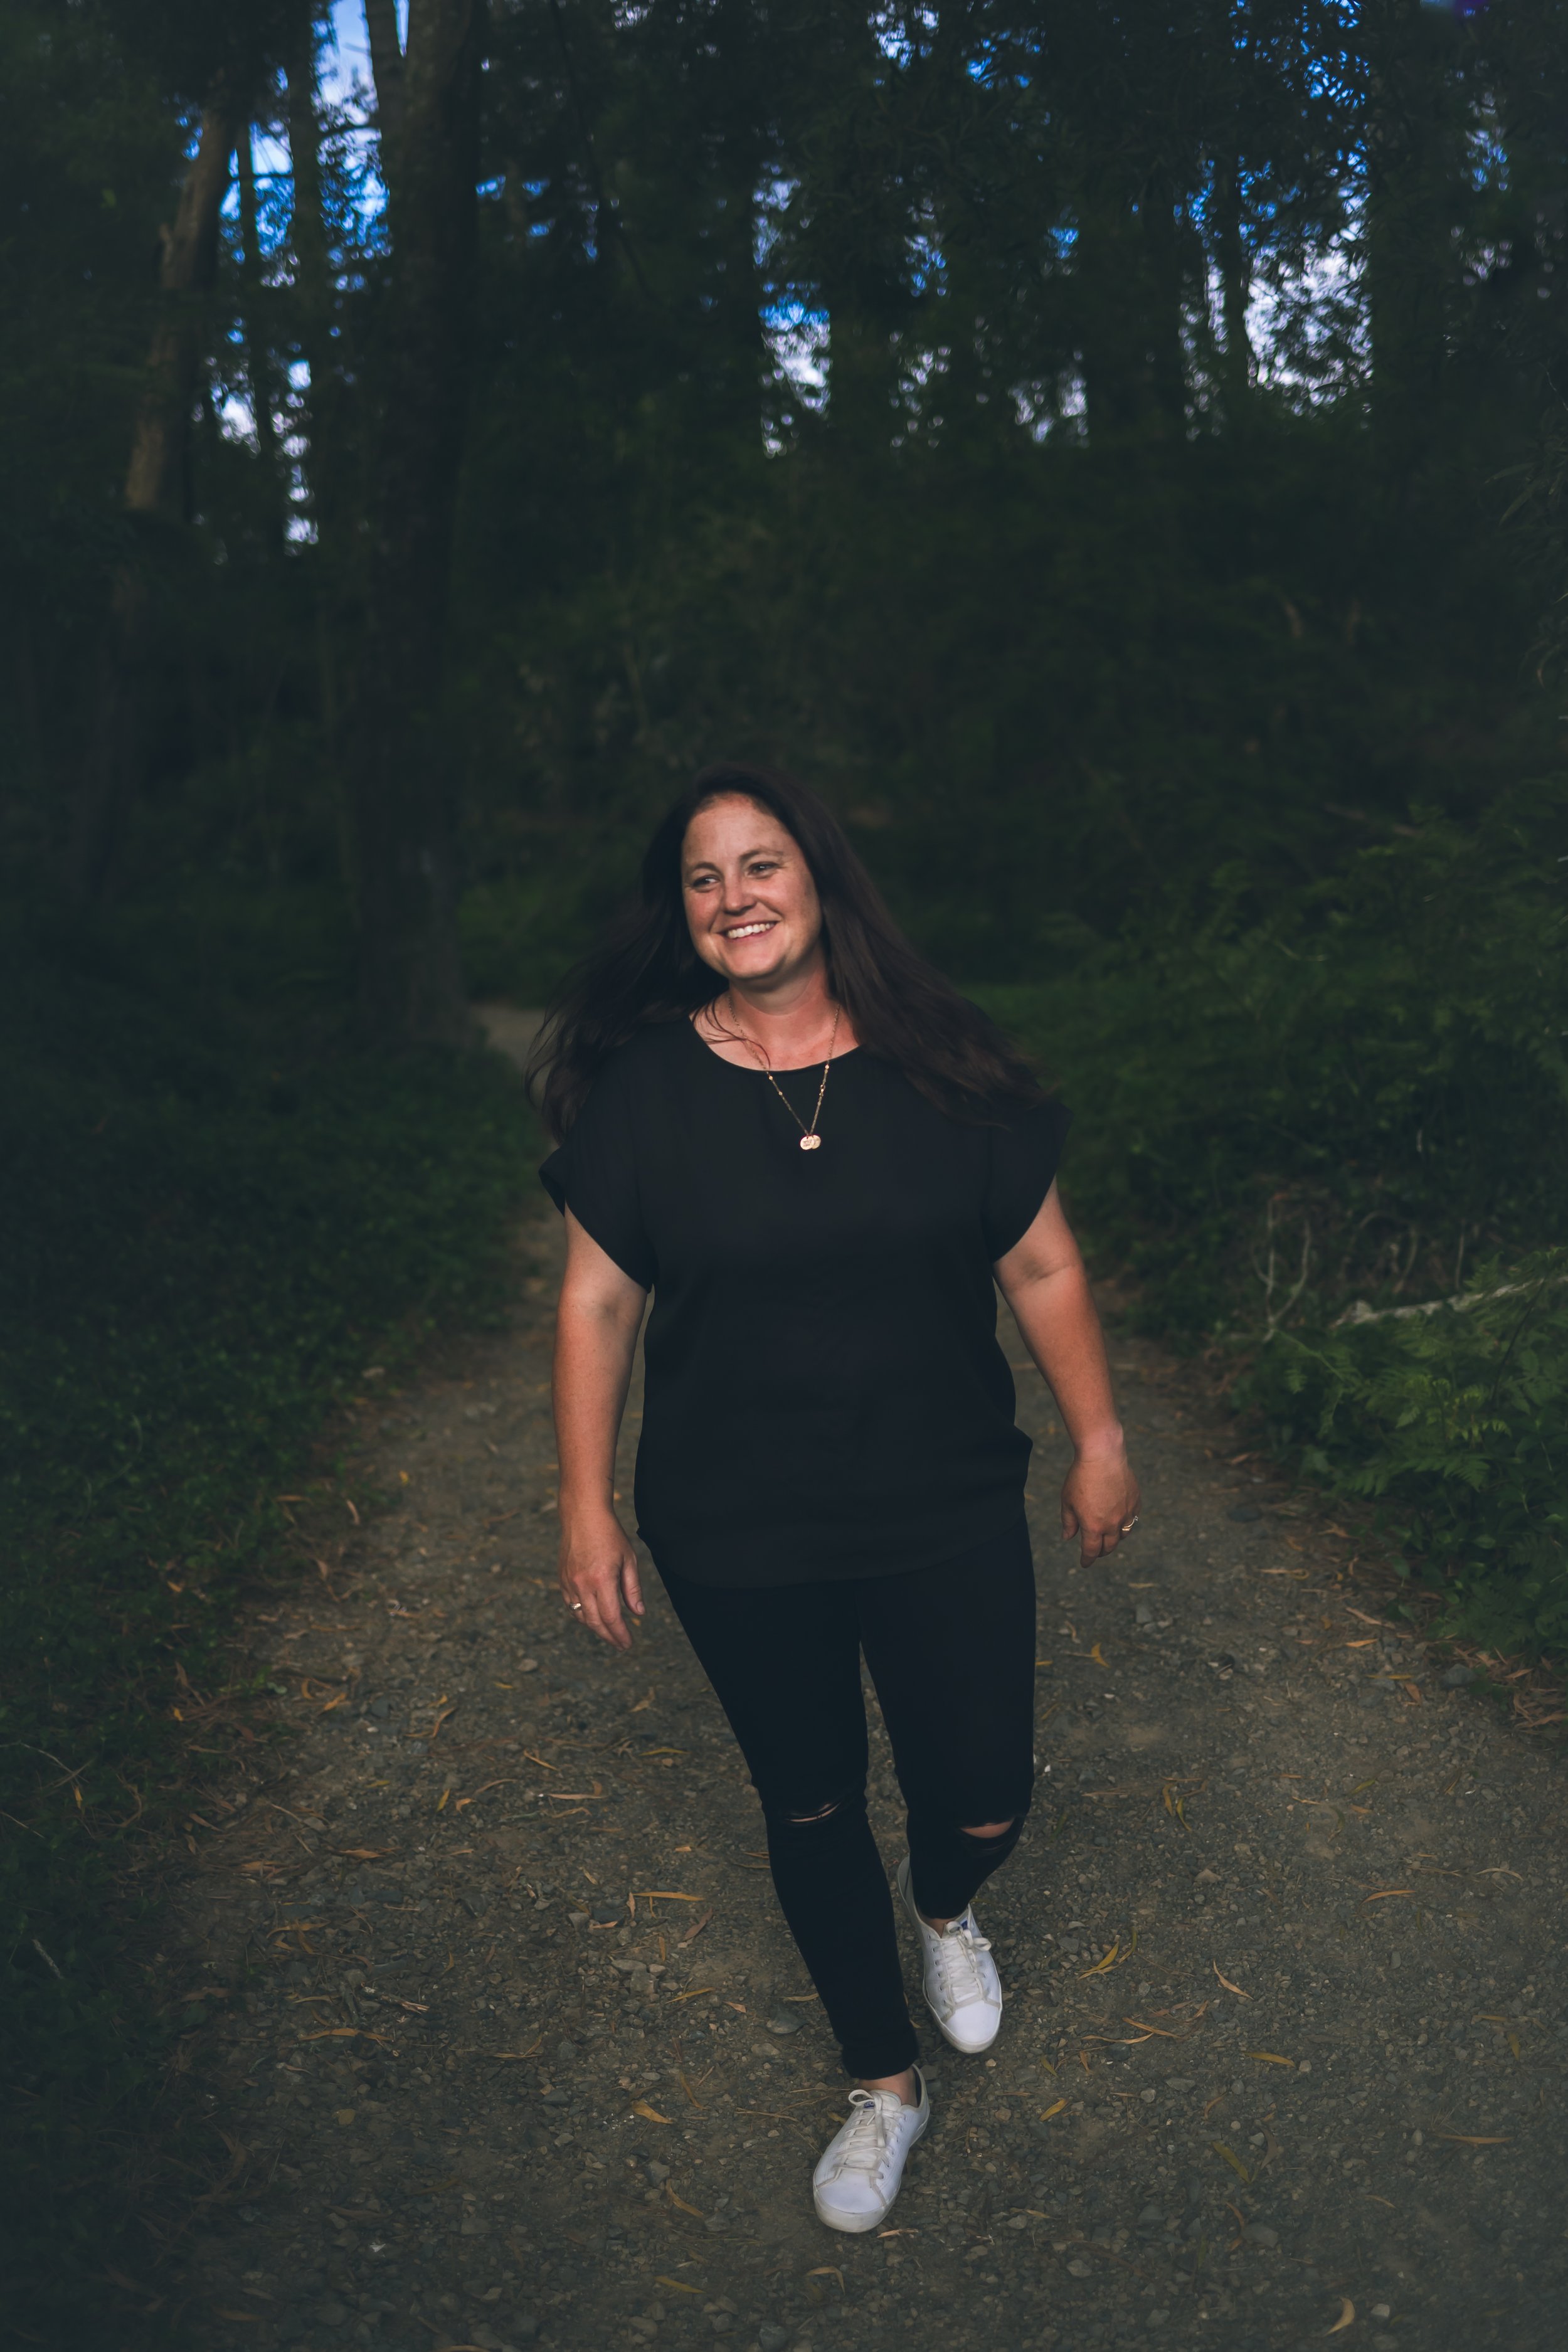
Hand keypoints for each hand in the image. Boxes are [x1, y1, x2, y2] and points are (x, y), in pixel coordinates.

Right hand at [559, 1511, 644, 1649]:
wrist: (582, 1515)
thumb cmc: (610, 1534)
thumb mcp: (628, 1559)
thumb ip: (632, 1589)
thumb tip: (638, 1614)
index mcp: (602, 1580)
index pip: (611, 1617)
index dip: (620, 1634)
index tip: (628, 1643)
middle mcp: (582, 1584)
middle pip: (595, 1622)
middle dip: (609, 1636)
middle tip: (620, 1644)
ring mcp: (569, 1582)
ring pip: (581, 1616)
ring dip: (595, 1627)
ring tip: (609, 1632)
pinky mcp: (562, 1578)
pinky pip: (570, 1605)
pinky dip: (581, 1615)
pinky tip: (592, 1616)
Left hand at [1061, 1445, 1140, 1565]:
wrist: (1103, 1456)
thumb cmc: (1080, 1477)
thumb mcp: (1068, 1500)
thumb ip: (1069, 1522)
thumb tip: (1067, 1538)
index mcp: (1093, 1526)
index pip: (1092, 1551)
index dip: (1087, 1559)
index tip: (1085, 1563)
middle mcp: (1112, 1524)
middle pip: (1109, 1546)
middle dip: (1101, 1552)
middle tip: (1096, 1551)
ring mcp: (1126, 1513)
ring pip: (1123, 1535)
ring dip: (1114, 1539)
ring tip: (1108, 1536)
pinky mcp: (1135, 1502)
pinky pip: (1132, 1519)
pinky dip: (1125, 1523)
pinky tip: (1119, 1518)